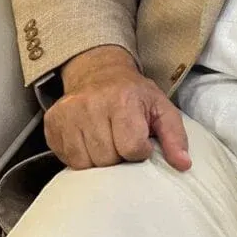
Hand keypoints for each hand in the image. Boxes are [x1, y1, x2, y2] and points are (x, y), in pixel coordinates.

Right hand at [44, 45, 191, 171]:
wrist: (100, 73)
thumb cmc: (135, 95)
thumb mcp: (162, 109)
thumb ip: (175, 137)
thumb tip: (184, 164)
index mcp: (123, 100)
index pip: (131, 148)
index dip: (140, 150)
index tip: (141, 141)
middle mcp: (92, 104)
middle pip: (107, 159)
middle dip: (119, 156)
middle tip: (121, 140)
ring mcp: (68, 114)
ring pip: (85, 163)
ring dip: (99, 159)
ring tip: (107, 141)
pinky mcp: (52, 123)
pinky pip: (67, 159)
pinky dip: (81, 157)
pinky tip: (89, 141)